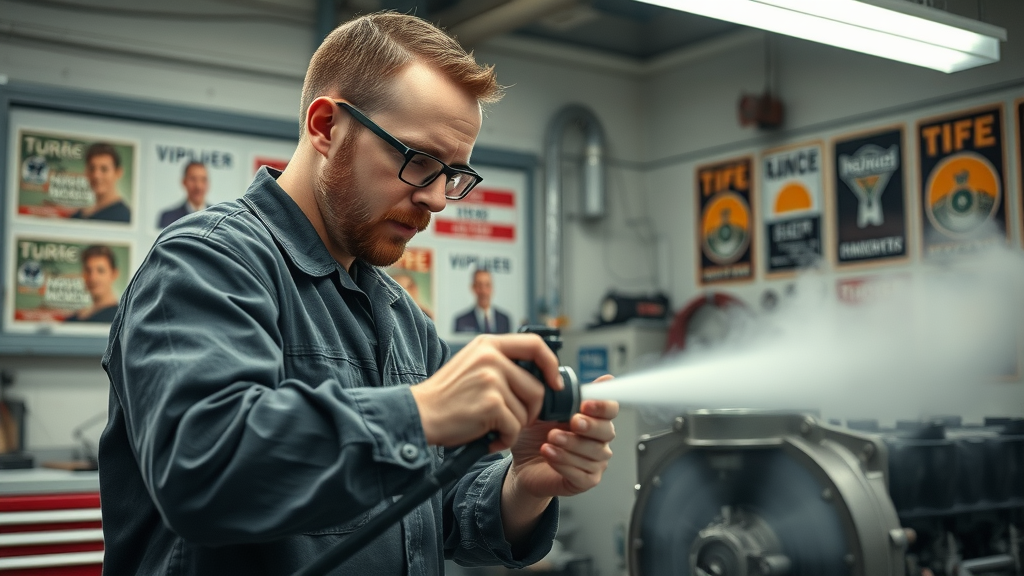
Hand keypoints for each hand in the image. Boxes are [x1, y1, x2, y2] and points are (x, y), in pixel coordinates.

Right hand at [409, 334, 561, 450]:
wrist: (419, 414)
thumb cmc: (446, 397)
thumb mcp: (472, 365)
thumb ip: (501, 364)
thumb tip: (540, 377)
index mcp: (488, 344)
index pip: (535, 344)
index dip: (551, 364)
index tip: (554, 383)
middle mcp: (491, 357)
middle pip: (537, 388)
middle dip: (530, 412)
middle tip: (511, 421)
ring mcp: (491, 379)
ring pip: (526, 411)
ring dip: (513, 427)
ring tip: (491, 429)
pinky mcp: (490, 403)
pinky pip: (514, 428)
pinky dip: (504, 440)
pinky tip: (487, 439)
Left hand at [500, 375, 618, 543]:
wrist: (522, 464)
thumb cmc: (535, 436)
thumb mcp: (541, 411)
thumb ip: (558, 396)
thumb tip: (563, 378)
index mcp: (592, 418)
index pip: (610, 409)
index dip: (602, 406)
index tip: (585, 404)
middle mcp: (598, 440)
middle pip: (608, 431)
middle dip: (590, 426)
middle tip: (573, 422)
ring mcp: (595, 462)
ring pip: (593, 453)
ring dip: (571, 444)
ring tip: (550, 439)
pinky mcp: (585, 481)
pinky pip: (582, 474)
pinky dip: (564, 463)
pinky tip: (549, 454)